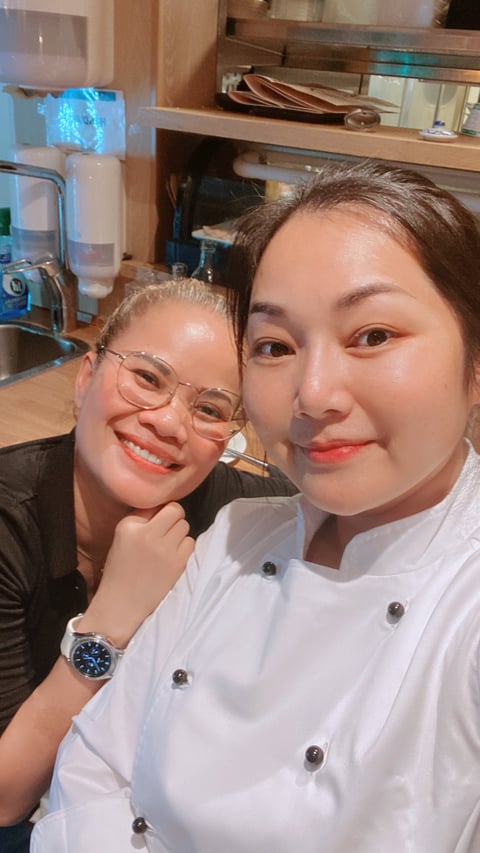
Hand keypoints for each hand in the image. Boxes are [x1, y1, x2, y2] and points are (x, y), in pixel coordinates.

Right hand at [77, 503, 193, 646]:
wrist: (121, 603)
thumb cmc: (121, 569)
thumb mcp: (122, 537)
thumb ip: (142, 518)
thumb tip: (165, 505)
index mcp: (129, 525)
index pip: (158, 504)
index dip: (161, 513)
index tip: (157, 524)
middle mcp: (147, 533)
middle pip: (176, 511)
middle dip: (173, 520)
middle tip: (165, 534)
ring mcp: (164, 548)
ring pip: (185, 526)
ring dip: (179, 534)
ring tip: (167, 547)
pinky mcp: (177, 563)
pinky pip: (191, 543)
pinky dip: (184, 548)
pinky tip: (172, 558)